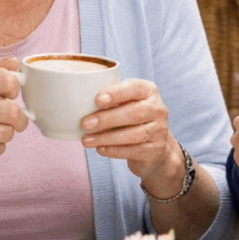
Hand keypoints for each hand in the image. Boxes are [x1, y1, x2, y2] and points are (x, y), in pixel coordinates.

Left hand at [81, 78, 182, 196]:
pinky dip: (114, 150)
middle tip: (85, 124)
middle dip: (107, 119)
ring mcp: (159, 130)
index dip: (117, 93)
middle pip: (134, 113)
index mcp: (149, 92)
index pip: (135, 88)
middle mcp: (158, 109)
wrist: (154, 148)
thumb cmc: (132, 120)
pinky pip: (134, 150)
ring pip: (134, 134)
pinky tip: (100, 149)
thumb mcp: (125, 105)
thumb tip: (79, 104)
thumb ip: (109, 102)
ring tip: (87, 140)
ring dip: (107, 137)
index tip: (97, 100)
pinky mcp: (156, 150)